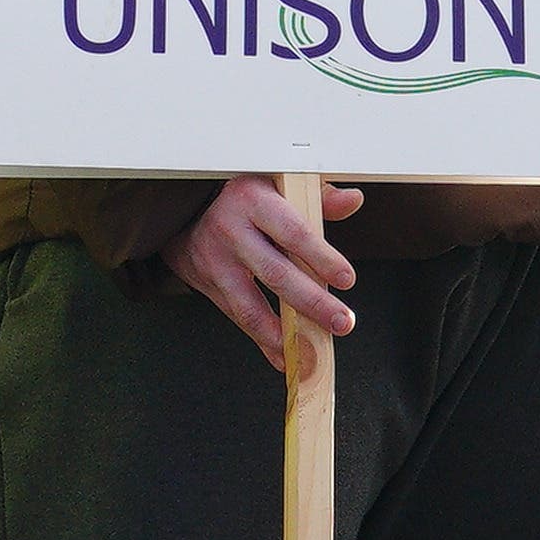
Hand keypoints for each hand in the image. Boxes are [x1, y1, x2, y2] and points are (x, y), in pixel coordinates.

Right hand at [172, 174, 358, 360]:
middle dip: (312, 303)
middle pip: (275, 274)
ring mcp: (216, 262)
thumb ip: (319, 196)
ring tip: (314, 350)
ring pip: (250, 305)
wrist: (186, 207)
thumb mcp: (279, 184)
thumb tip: (353, 201)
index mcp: (254, 201)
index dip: (321, 257)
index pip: (293, 232)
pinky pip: (239, 318)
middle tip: (343, 322)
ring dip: (285, 333)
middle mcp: (232, 232)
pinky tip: (286, 356)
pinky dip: (264, 342)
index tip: (347, 279)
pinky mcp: (208, 286)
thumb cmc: (248, 195)